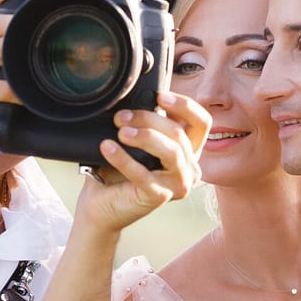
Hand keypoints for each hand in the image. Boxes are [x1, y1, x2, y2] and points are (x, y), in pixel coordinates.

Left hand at [76, 90, 209, 232]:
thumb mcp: (137, 141)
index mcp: (188, 151)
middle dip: (149, 119)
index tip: (159, 96)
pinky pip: (144, 175)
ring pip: (172, 152)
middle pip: (179, 134)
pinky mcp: (159, 197)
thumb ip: (147, 124)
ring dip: (145, 137)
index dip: (185, 106)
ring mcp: (178, 185)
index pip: (201, 123)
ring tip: (121, 132)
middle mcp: (189, 169)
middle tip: (121, 117)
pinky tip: (108, 147)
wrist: (100, 204)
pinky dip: (124, 159)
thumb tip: (138, 100)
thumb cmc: (118, 171)